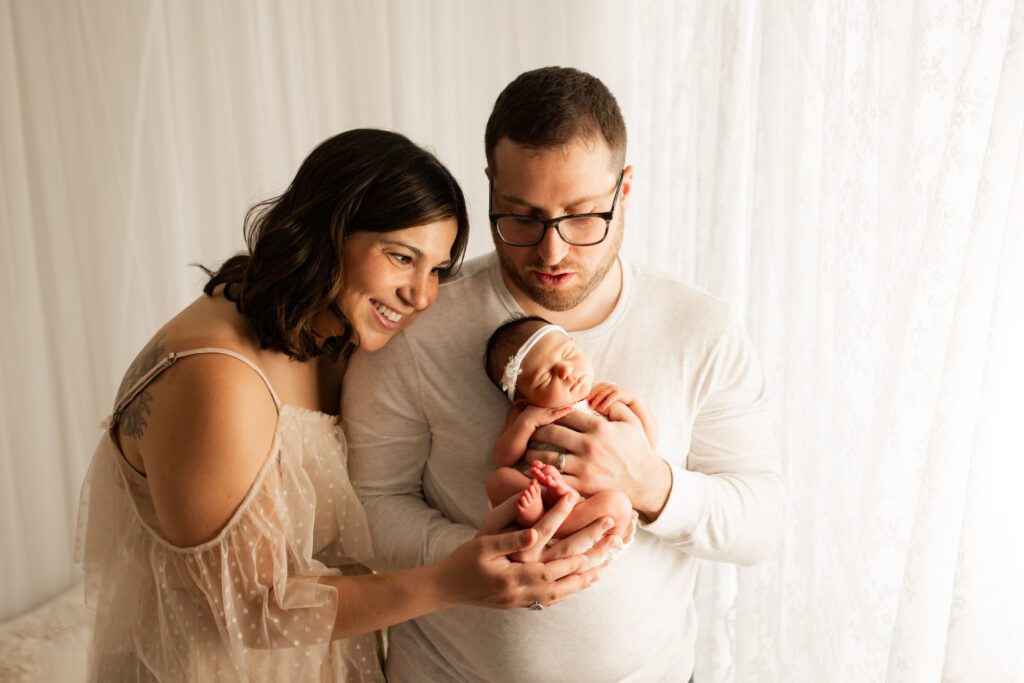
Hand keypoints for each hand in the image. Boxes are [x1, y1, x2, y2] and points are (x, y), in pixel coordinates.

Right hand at [436, 494, 609, 609]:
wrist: (446, 586)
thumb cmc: (463, 561)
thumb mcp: (483, 545)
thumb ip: (510, 540)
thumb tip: (535, 533)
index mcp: (512, 577)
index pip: (549, 565)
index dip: (572, 556)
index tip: (591, 544)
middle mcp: (520, 592)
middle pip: (561, 581)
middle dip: (586, 567)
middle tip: (609, 553)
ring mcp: (520, 600)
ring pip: (558, 594)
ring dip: (580, 582)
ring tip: (601, 569)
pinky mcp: (518, 602)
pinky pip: (549, 599)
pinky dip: (566, 591)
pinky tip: (576, 583)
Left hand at [528, 404, 670, 520]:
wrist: (646, 481)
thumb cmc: (638, 450)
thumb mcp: (632, 422)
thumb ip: (615, 404)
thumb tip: (598, 395)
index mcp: (598, 427)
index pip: (564, 414)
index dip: (551, 413)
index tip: (544, 415)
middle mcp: (589, 445)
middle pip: (550, 432)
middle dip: (536, 431)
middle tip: (528, 432)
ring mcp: (584, 466)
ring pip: (547, 456)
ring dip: (532, 453)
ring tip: (525, 452)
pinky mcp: (582, 485)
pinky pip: (555, 479)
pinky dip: (542, 475)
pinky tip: (535, 472)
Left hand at [586, 382, 634, 413]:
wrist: (629, 400)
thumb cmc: (614, 401)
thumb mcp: (605, 398)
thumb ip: (597, 399)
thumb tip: (586, 404)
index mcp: (603, 386)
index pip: (593, 388)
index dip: (588, 394)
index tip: (582, 400)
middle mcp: (608, 385)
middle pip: (597, 389)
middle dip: (591, 396)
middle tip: (586, 402)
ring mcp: (614, 388)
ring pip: (604, 393)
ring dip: (597, 400)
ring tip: (593, 407)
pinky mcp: (620, 392)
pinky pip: (612, 397)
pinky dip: (606, 402)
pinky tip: (602, 408)